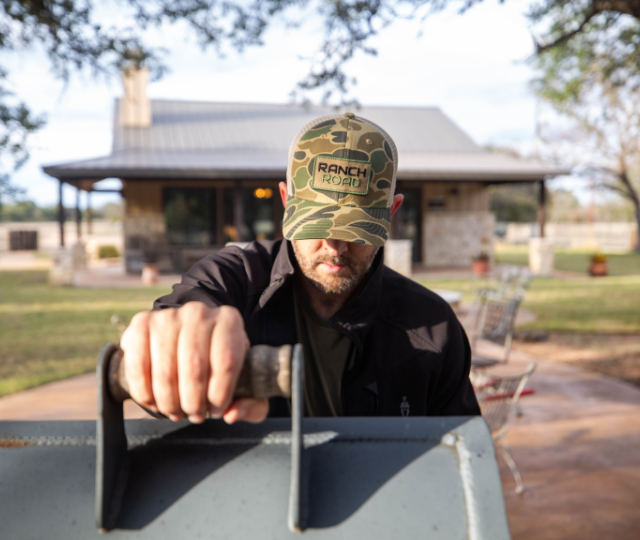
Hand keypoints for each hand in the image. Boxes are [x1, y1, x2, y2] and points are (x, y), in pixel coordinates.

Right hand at [120, 303, 268, 423]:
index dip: (220, 395)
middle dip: (193, 403)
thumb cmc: (219, 364)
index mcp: (229, 321)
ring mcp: (168, 316)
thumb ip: (251, 403)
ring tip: (176, 411)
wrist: (190, 335)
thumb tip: (232, 414)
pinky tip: (153, 402)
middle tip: (194, 414)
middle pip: (194, 368)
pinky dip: (144, 393)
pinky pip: (138, 366)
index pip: (226, 362)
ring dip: (169, 402)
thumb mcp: (245, 382)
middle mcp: (199, 312)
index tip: (218, 410)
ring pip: (166, 371)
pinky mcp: (141, 324)